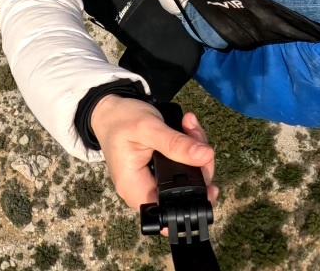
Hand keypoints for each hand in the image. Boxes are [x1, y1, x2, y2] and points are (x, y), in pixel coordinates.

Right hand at [90, 96, 216, 210]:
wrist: (108, 109)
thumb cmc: (120, 119)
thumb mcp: (148, 128)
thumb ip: (176, 144)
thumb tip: (206, 156)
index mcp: (135, 188)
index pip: (169, 211)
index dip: (193, 205)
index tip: (210, 188)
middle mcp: (144, 190)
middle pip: (184, 193)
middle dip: (199, 166)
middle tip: (196, 138)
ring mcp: (154, 181)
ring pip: (188, 178)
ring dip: (196, 152)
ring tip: (189, 125)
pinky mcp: (161, 170)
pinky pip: (183, 166)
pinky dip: (189, 148)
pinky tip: (187, 127)